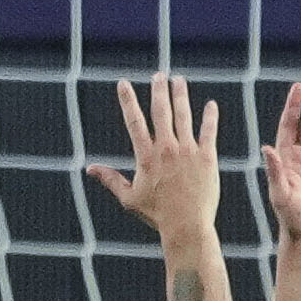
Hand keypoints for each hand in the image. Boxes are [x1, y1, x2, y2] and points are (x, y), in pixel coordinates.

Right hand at [88, 73, 221, 240]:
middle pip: (161, 112)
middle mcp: (167, 149)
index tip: (123, 83)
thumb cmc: (156, 214)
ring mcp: (188, 151)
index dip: (128, 100)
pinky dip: (210, 117)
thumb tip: (90, 169)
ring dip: (181, 96)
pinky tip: (211, 105)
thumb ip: (110, 179)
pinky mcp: (207, 157)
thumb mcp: (128, 197)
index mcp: (146, 156)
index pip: (134, 121)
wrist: (187, 225)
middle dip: (159, 91)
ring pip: (184, 116)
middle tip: (159, 75)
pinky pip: (209, 132)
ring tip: (179, 80)